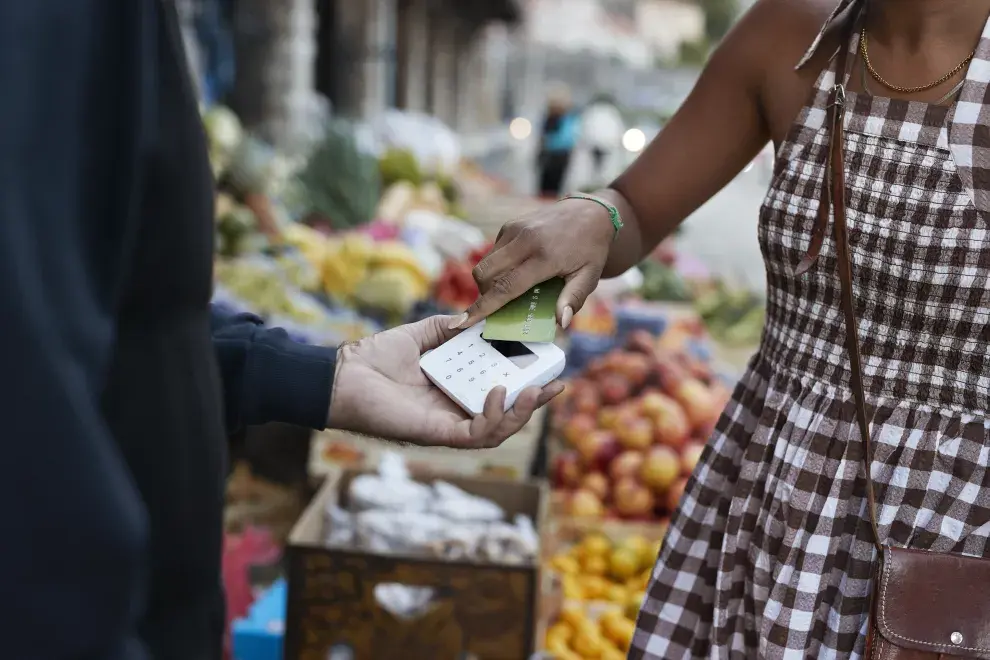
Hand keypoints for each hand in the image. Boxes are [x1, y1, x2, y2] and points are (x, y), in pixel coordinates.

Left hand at [327, 315, 563, 447]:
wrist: (342, 375)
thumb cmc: (373, 357)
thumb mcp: (420, 334)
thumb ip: (448, 327)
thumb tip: (475, 316)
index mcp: (454, 388)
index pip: (499, 390)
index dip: (526, 382)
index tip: (548, 365)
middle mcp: (455, 409)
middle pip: (505, 414)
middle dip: (535, 402)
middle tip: (558, 384)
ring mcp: (447, 424)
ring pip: (497, 430)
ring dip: (521, 413)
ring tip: (536, 392)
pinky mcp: (437, 433)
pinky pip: (475, 434)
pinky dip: (493, 416)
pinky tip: (501, 393)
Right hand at [461, 197, 614, 328]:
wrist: (589, 212)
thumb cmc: (591, 249)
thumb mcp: (590, 276)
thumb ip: (573, 299)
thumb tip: (561, 322)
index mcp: (544, 256)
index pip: (506, 286)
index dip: (483, 307)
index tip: (463, 322)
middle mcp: (525, 240)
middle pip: (484, 274)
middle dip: (484, 296)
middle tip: (499, 307)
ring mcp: (514, 229)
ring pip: (485, 263)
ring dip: (490, 282)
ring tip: (510, 290)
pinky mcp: (510, 225)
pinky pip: (493, 253)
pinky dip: (497, 268)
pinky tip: (517, 271)